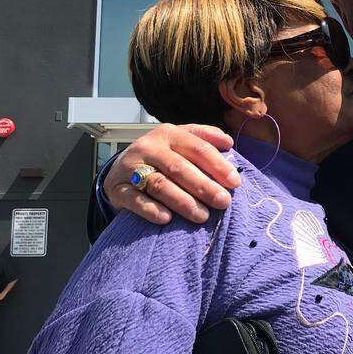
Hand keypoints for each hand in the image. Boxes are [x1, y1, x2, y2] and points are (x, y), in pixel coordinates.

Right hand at [103, 124, 240, 224]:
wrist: (120, 169)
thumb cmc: (161, 157)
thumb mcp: (179, 141)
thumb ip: (203, 138)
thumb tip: (228, 141)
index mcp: (168, 134)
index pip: (197, 148)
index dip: (217, 165)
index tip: (235, 182)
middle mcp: (149, 148)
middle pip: (179, 168)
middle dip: (204, 186)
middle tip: (223, 202)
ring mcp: (131, 168)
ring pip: (159, 185)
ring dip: (182, 201)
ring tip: (202, 216)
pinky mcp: (117, 189)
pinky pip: (135, 200)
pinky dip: (151, 210)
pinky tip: (166, 219)